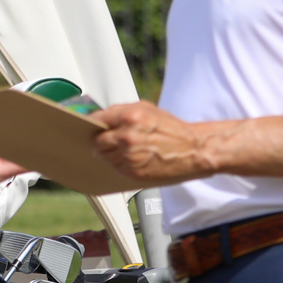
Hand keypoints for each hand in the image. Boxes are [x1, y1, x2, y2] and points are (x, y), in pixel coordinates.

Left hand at [87, 102, 210, 184]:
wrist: (194, 150)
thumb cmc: (172, 129)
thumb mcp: (147, 109)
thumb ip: (122, 112)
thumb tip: (101, 118)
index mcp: (129, 117)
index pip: (96, 120)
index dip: (92, 124)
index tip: (89, 126)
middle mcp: (127, 137)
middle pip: (96, 142)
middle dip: (99, 141)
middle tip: (105, 140)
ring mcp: (129, 157)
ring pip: (104, 157)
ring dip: (108, 154)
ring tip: (123, 149)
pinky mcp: (133, 173)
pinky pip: (115, 168)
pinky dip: (119, 164)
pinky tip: (130, 158)